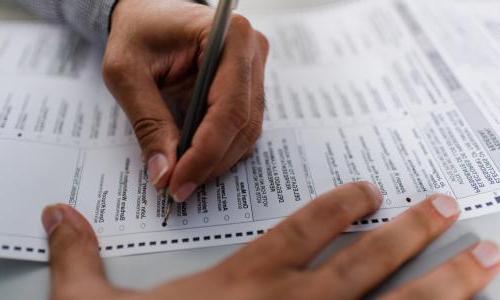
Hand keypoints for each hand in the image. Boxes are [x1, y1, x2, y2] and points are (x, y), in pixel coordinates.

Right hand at [42, 182, 499, 299]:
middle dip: (412, 235)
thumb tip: (53, 214)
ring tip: (483, 262)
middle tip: (451, 209)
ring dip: (441, 286)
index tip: (372, 188)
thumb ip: (79, 259)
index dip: (339, 206)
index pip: (301, 231)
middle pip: (363, 267)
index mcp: (242, 288)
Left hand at [103, 0, 268, 200]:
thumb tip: (165, 173)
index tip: (179, 183)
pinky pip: (242, 126)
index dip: (206, 152)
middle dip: (211, 162)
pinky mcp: (249, 85)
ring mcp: (255, 69)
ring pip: (247, 131)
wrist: (149, 13)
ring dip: (216, 159)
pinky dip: (220, 148)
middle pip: (243, 124)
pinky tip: (195, 158)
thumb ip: (148, 123)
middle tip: (177, 187)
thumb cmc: (137, 33)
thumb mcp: (127, 73)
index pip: (228, 108)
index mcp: (229, 36)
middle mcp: (252, 52)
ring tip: (183, 174)